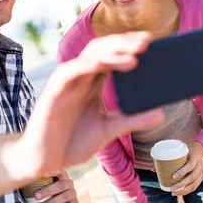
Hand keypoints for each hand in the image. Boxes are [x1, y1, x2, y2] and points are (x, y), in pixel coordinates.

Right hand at [10, 32, 163, 181]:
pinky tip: (102, 64)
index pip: (111, 56)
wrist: (42, 161)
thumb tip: (160, 113)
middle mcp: (79, 79)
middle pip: (101, 50)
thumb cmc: (70, 143)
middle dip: (123, 43)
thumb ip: (131, 120)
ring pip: (88, 57)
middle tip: (147, 41)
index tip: (150, 42)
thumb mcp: (107, 131)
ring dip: (111, 52)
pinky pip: (68, 72)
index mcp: (91, 84)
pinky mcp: (52, 94)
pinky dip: (85, 65)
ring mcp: (66, 84)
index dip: (128, 46)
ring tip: (134, 55)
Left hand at [35, 170, 78, 202]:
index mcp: (60, 174)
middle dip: (48, 191)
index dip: (52, 171)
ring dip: (52, 202)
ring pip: (65, 196)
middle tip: (36, 197)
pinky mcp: (74, 202)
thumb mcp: (36, 183)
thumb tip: (18, 178)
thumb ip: (33, 180)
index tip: (43, 175)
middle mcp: (68, 182)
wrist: (48, 202)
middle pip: (61, 185)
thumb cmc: (39, 189)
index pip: (58, 170)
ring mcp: (72, 192)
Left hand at [170, 141, 202, 196]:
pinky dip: (187, 191)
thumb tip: (153, 169)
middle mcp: (200, 165)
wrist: (199, 152)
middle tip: (171, 188)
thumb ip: (167, 160)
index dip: (182, 172)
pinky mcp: (201, 177)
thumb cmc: (185, 152)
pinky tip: (180, 193)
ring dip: (183, 190)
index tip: (173, 177)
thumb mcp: (179, 153)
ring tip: (173, 193)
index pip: (190, 165)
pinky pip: (195, 186)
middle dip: (181, 184)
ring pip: (194, 184)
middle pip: (192, 177)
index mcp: (195, 157)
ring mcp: (202, 172)